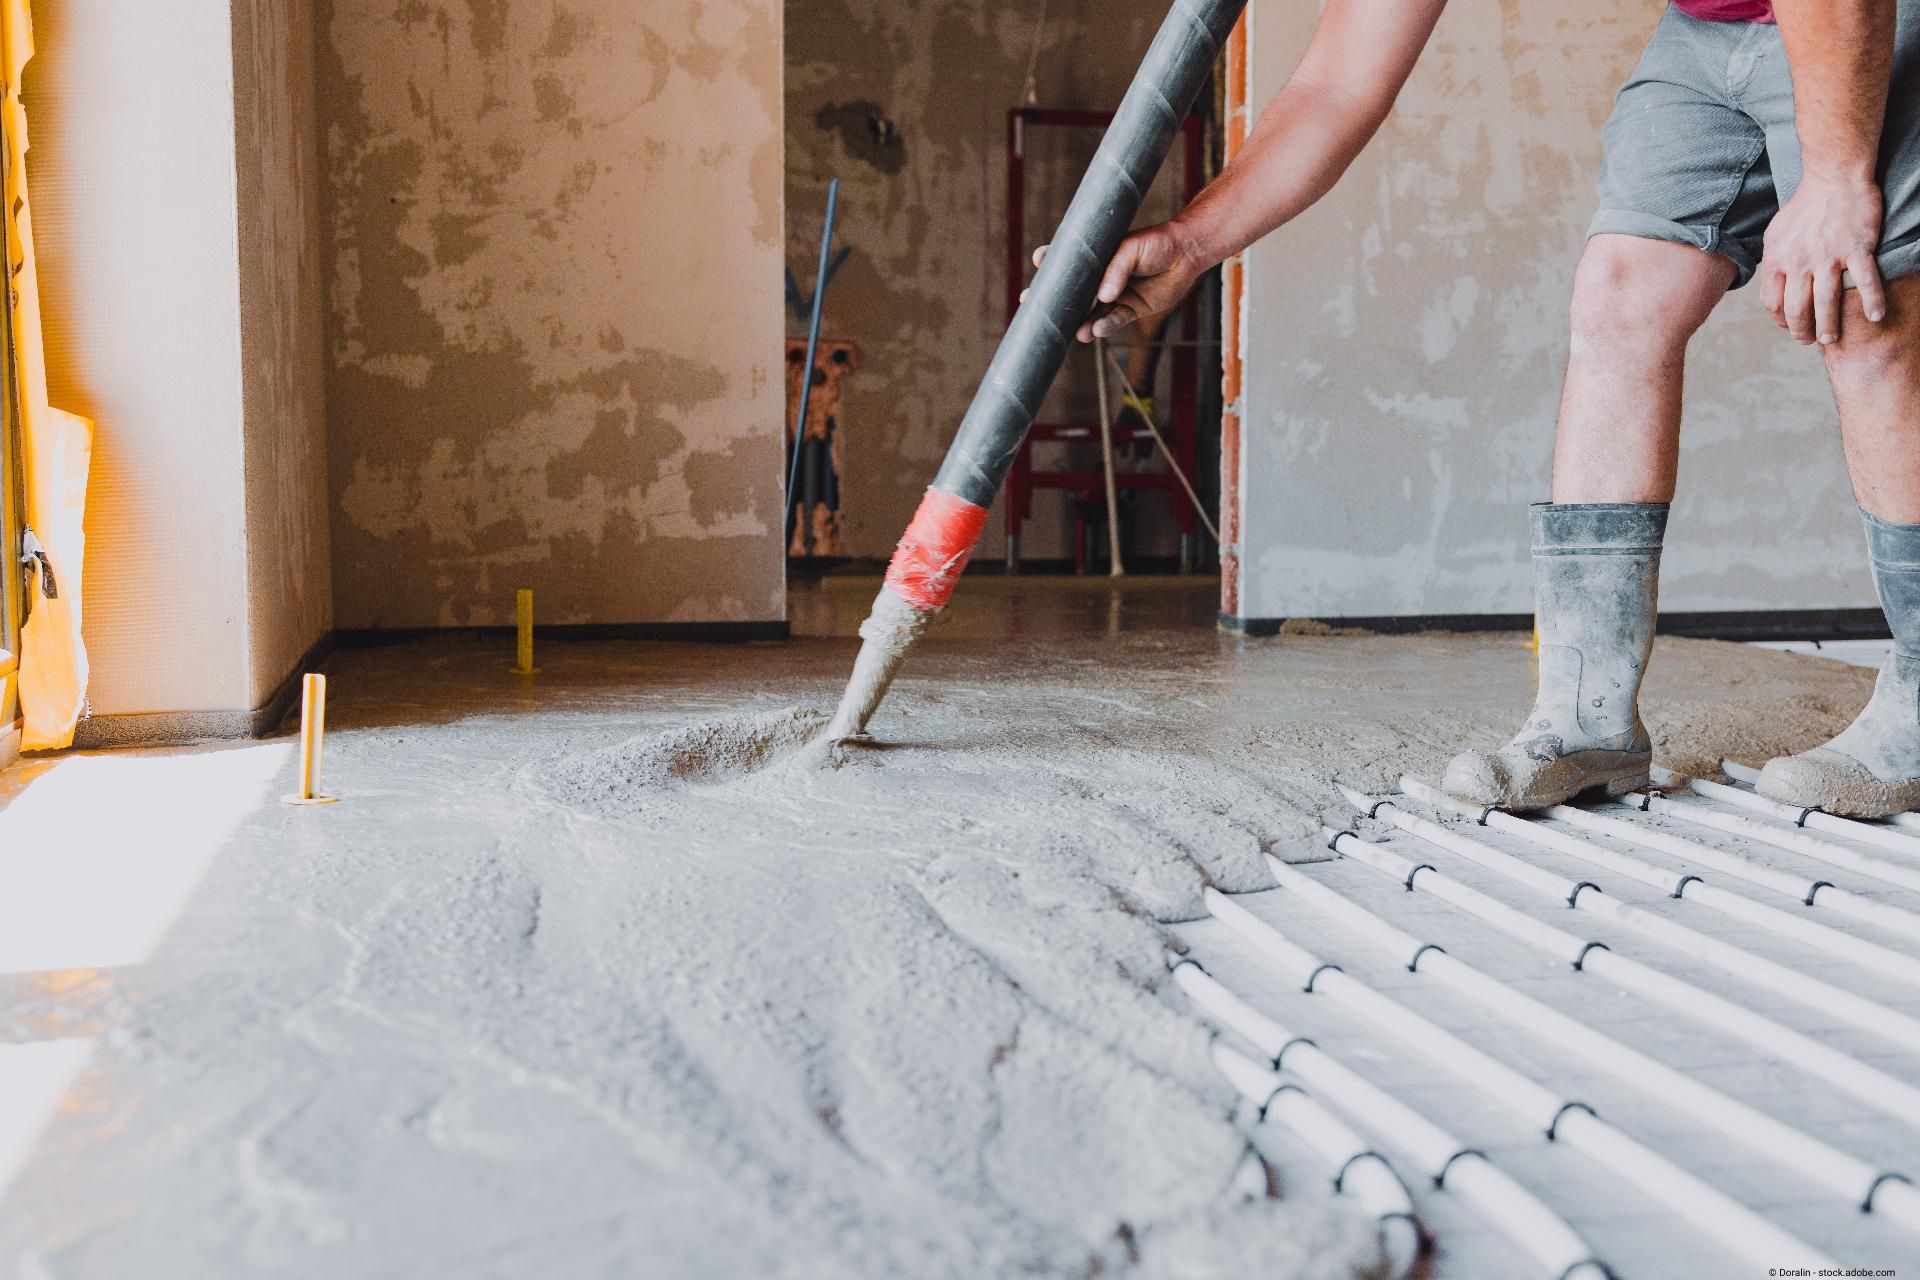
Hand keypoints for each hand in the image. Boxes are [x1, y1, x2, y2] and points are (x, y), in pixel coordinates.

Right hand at [1024, 222, 1208, 342]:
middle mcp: (1102, 278)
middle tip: (1033, 306)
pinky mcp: (1131, 309)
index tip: (1039, 260)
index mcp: (1098, 257)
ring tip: (1075, 332)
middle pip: (1074, 293)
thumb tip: (1104, 297)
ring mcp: (1115, 295)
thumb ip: (1116, 271)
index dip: (1052, 262)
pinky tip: (1096, 330)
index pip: (1070, 260)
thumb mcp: (1132, 249)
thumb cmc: (1156, 243)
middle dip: (1055, 302)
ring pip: (1092, 312)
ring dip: (1081, 323)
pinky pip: (1114, 320)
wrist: (1186, 254)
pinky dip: (1105, 326)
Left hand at [1759, 173, 1887, 343]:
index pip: (1773, 303)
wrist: (1833, 177)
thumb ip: (1773, 261)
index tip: (1789, 328)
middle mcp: (1800, 261)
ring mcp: (1829, 255)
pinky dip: (1872, 302)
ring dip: (1830, 325)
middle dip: (1802, 331)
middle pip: (1797, 309)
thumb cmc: (1805, 207)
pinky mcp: (1857, 247)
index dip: (1780, 321)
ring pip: (1827, 302)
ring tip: (1832, 339)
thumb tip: (1768, 284)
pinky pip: (1865, 281)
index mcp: (1778, 259)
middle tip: (1811, 340)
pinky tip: (1876, 317)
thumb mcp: (1775, 234)